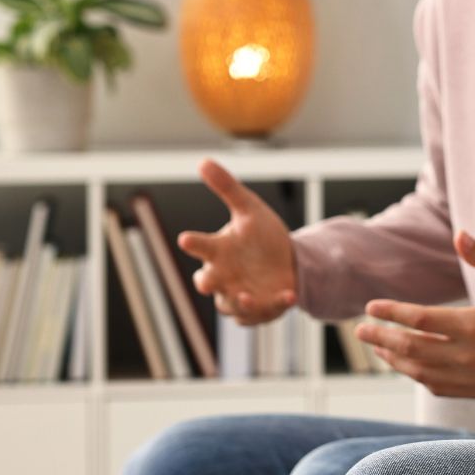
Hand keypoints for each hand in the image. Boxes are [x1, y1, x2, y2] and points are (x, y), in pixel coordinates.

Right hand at [178, 159, 296, 325]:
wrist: (289, 261)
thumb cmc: (261, 236)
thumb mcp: (249, 208)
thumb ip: (227, 188)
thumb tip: (203, 161)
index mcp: (218, 250)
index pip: (201, 246)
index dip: (193, 243)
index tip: (185, 238)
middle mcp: (224, 275)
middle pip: (207, 282)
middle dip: (207, 282)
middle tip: (207, 280)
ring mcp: (240, 295)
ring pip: (230, 305)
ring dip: (238, 301)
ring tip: (247, 295)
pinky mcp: (260, 309)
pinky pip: (262, 313)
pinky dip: (275, 306)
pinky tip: (290, 295)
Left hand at [356, 230, 474, 396]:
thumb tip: (459, 235)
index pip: (421, 319)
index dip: (392, 313)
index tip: (371, 306)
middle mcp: (470, 355)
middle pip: (412, 348)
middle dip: (381, 338)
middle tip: (360, 330)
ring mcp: (472, 376)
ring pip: (420, 371)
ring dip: (394, 359)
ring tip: (377, 347)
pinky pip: (436, 386)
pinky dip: (415, 375)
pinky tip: (404, 363)